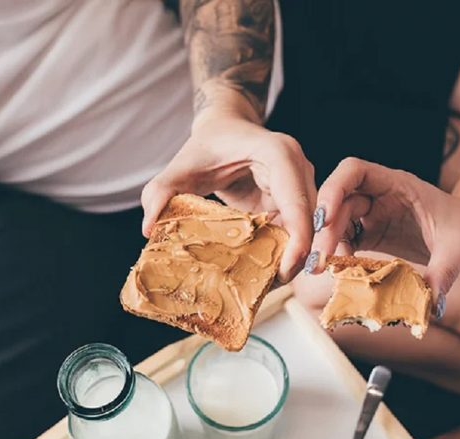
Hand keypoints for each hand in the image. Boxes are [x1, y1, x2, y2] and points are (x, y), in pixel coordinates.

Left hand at [141, 107, 315, 281]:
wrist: (226, 129)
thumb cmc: (208, 145)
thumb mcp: (181, 166)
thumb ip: (162, 191)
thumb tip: (149, 228)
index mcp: (278, 154)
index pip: (297, 199)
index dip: (297, 237)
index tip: (285, 270)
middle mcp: (298, 167)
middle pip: (309, 220)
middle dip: (296, 257)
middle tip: (271, 288)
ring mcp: (301, 184)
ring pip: (306, 229)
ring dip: (290, 257)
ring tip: (266, 285)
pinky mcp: (296, 199)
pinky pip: (296, 230)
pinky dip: (283, 251)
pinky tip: (264, 270)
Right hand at [307, 157, 459, 304]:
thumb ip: (444, 271)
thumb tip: (432, 305)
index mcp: (397, 184)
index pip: (354, 172)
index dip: (333, 190)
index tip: (325, 218)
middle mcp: (380, 195)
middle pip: (339, 201)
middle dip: (325, 230)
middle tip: (318, 261)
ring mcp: (374, 213)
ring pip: (338, 221)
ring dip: (327, 243)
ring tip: (320, 268)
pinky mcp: (373, 233)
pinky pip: (348, 240)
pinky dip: (339, 254)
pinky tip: (338, 272)